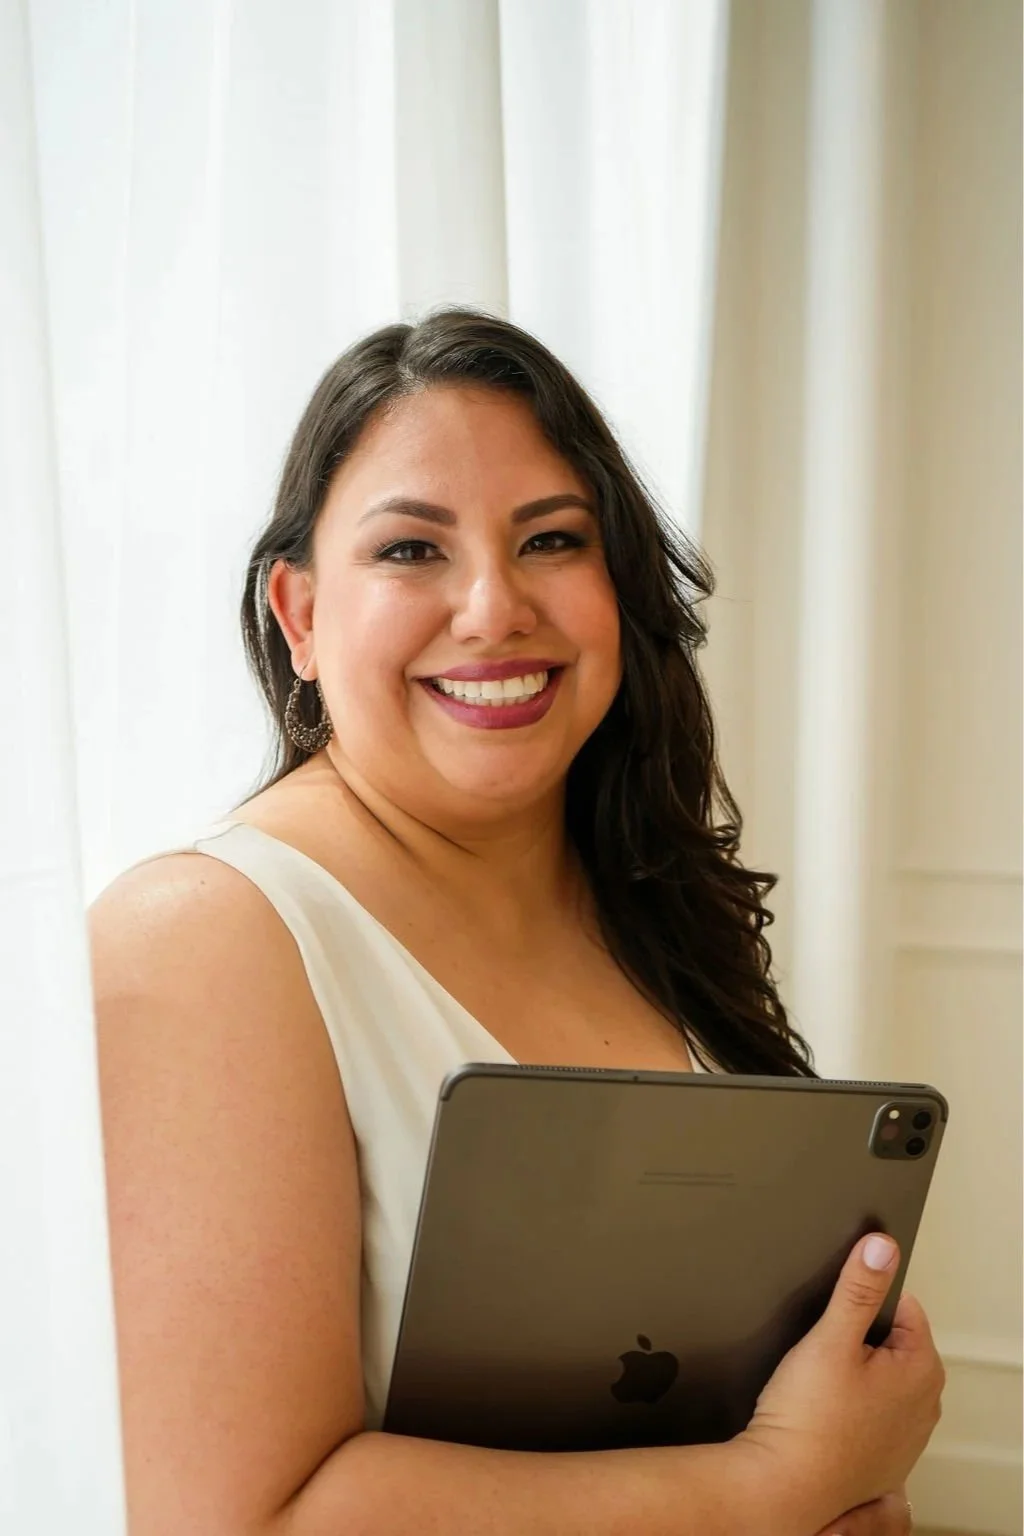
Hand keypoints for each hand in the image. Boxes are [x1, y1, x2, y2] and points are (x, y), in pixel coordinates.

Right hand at [735, 1233, 943, 1527]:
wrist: (783, 1485)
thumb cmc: (807, 1421)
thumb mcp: (830, 1337)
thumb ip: (858, 1287)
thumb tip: (881, 1247)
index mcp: (922, 1370)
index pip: (902, 1306)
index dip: (862, 1303)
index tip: (835, 1316)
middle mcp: (924, 1406)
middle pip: (890, 1343)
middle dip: (857, 1339)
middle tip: (821, 1354)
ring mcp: (905, 1437)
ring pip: (877, 1379)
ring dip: (852, 1374)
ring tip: (818, 1385)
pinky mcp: (883, 1459)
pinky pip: (868, 1413)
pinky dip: (848, 1408)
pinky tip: (822, 1412)